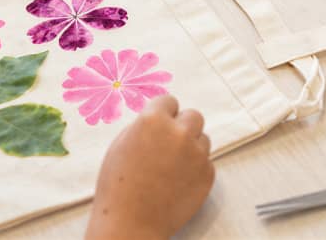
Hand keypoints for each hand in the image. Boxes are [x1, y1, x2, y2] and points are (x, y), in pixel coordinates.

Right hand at [88, 95, 213, 238]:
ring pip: (203, 138)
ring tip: (171, 167)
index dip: (163, 113)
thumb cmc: (118, 186)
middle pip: (193, 116)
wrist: (130, 223)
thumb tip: (161, 119)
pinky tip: (177, 181)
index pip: (169, 101)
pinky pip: (206, 162)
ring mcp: (197, 153)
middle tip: (169, 143)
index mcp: (154, 120)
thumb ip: (144, 126)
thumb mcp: (121, 144)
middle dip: (182, 126)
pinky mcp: (208, 174)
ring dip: (191, 147)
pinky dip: (195, 168)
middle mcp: (180, 132)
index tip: (159, 124)